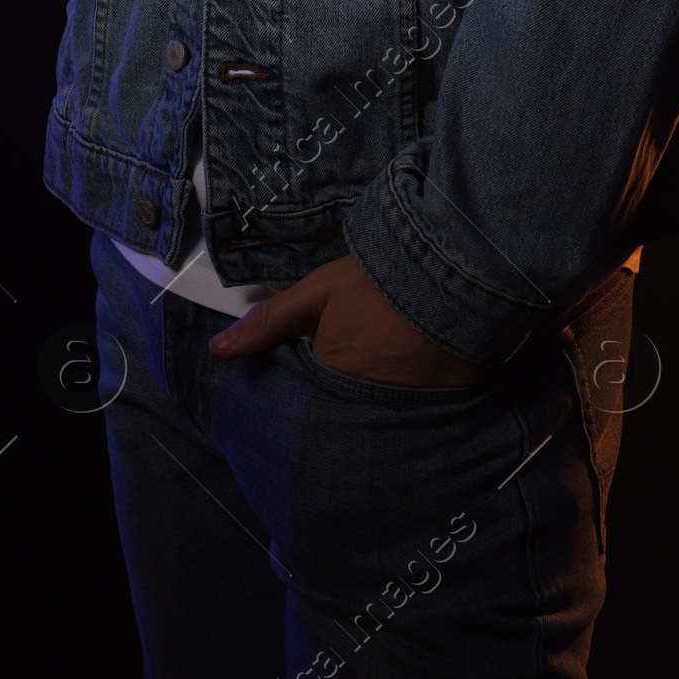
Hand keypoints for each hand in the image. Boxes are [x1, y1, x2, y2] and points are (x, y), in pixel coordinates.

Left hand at [208, 254, 488, 386]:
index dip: (322, 363)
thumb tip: (217, 351)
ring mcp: (410, 406)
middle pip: (351, 400)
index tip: (334, 345)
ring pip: (386, 406)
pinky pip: (426, 408)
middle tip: (370, 352)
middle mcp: (368, 401)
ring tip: (399, 361)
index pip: (317, 384)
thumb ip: (272, 320)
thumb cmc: (382, 278)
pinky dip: (423, 393)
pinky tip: (430, 369)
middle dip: (353, 386)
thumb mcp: (320, 290)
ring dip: (389, 389)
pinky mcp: (450, 403)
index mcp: (334, 372)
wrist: (461, 270)